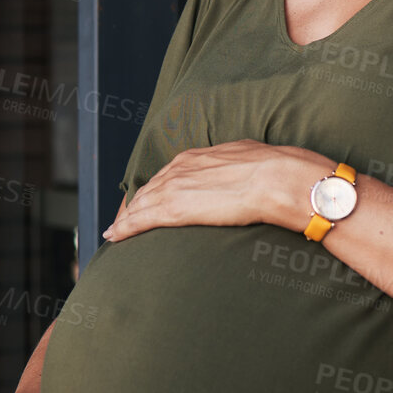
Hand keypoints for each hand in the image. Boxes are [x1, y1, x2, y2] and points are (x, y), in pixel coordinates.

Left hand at [102, 141, 329, 242]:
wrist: (277, 178)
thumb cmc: (276, 169)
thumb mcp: (250, 158)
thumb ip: (238, 167)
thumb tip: (245, 172)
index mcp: (198, 157)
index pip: (166, 175)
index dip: (155, 190)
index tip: (149, 200)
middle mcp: (180, 168)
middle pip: (148, 188)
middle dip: (135, 204)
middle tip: (124, 219)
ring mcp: (175, 187)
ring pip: (140, 204)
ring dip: (126, 218)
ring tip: (116, 231)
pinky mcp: (173, 208)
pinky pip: (140, 219)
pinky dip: (124, 227)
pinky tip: (114, 236)